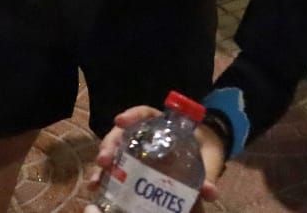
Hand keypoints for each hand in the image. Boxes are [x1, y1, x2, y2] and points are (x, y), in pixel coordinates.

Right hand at [87, 106, 223, 205]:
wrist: (203, 164)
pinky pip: (115, 169)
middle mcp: (145, 136)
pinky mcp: (131, 167)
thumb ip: (208, 175)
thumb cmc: (202, 154)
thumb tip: (211, 192)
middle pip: (123, 134)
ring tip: (95, 180)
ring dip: (103, 165)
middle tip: (103, 160)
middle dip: (110, 145)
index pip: (144, 114)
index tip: (119, 121)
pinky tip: (96, 189)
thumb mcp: (206, 163)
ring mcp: (136, 151)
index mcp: (163, 125)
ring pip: (114, 151)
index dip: (131, 115)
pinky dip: (104, 178)